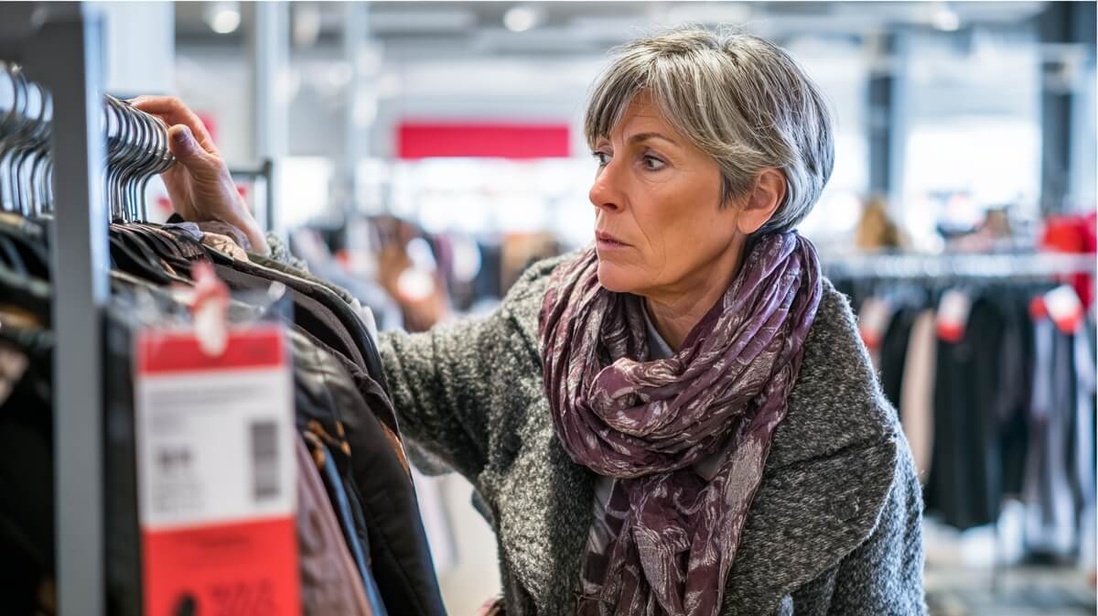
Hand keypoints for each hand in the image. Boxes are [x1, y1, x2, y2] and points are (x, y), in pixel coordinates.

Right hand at [129, 96, 267, 253]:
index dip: (154, 102)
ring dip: (137, 128)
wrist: (220, 220)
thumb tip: (175, 129)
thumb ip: (191, 151)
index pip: (174, 107)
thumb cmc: (222, 195)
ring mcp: (175, 155)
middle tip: (119, 116)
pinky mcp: (166, 170)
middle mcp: (185, 141)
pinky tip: (126, 149)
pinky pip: (149, 152)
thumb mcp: (207, 171)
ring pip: (152, 133)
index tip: (135, 107)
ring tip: (117, 128)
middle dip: (140, 112)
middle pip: (159, 116)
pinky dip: (137, 147)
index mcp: (198, 135)